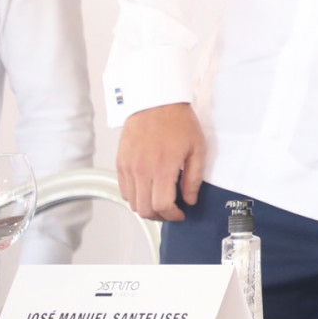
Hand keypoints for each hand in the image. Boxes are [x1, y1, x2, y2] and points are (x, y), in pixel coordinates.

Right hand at [116, 103, 205, 221]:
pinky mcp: (120, 163)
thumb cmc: (177, 121)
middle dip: (160, 216)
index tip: (180, 214)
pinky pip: (124, 190)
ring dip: (146, 208)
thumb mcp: (197, 148)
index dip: (172, 215)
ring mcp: (129, 167)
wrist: (155, 102)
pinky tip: (148, 190)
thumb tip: (190, 198)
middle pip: (145, 209)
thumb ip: (194, 177)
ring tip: (160, 202)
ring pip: (132, 202)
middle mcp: (142, 170)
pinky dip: (135, 196)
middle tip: (171, 212)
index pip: (162, 205)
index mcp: (162, 167)